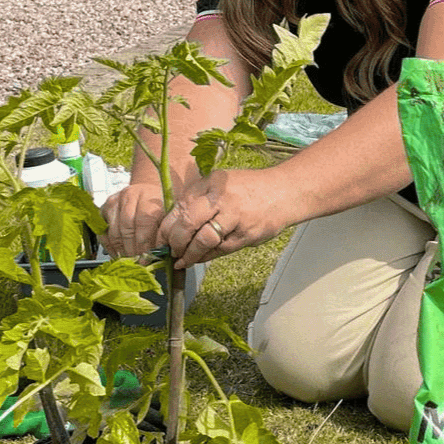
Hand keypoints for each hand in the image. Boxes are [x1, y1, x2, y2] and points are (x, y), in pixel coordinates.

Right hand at [99, 181, 165, 257]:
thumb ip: (165, 231)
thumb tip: (164, 253)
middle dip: (134, 249)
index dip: (146, 243)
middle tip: (139, 263)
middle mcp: (129, 196)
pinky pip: (103, 232)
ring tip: (130, 261)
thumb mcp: (169, 214)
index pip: (144, 221)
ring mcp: (114, 202)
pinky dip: (110, 247)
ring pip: (114, 231)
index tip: (149, 258)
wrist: (147, 190)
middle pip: (127, 228)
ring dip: (122, 250)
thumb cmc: (160, 205)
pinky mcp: (104, 209)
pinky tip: (119, 255)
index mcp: (148, 196)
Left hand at [157, 169, 288, 268]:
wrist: (285, 192)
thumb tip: (173, 225)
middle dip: (175, 242)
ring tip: (182, 260)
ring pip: (204, 240)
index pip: (180, 207)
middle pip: (188, 223)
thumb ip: (199, 199)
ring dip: (190, 254)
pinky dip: (207, 256)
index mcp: (211, 183)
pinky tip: (199, 259)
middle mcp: (221, 198)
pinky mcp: (247, 234)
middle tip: (170, 252)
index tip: (159, 240)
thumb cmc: (249, 188)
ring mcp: (235, 216)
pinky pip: (221, 249)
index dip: (166, 228)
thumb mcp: (221, 183)